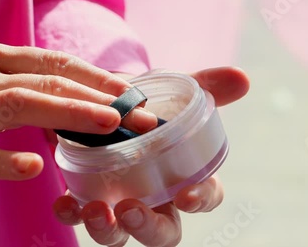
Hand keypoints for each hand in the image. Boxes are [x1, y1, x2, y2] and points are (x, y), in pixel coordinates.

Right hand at [0, 42, 156, 186]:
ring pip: (20, 104)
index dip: (96, 75)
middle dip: (99, 97)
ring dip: (69, 114)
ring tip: (108, 125)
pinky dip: (6, 161)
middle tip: (138, 115)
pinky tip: (34, 167)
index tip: (131, 91)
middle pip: (47, 80)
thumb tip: (78, 112)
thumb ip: (26, 91)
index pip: (54, 62)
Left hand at [53, 66, 249, 245]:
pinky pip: (81, 216)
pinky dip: (73, 213)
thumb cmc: (151, 103)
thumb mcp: (176, 93)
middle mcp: (155, 197)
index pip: (206, 196)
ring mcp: (121, 200)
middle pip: (162, 231)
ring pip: (120, 233)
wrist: (111, 99)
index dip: (201, 201)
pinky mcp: (90, 195)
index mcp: (185, 175)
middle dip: (149, 228)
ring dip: (108, 229)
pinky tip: (64, 202)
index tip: (187, 195)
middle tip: (132, 211)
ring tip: (94, 210)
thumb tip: (242, 77)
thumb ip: (208, 86)